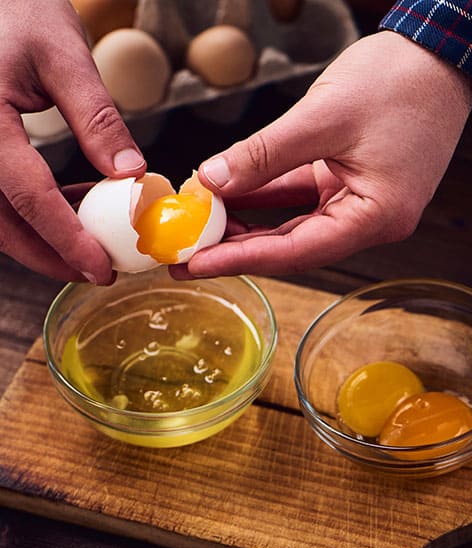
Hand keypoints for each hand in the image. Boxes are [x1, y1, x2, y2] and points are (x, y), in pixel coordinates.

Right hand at [0, 0, 145, 283]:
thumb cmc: (18, 11)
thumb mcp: (64, 58)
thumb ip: (97, 120)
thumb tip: (134, 176)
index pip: (27, 198)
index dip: (67, 240)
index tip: (101, 269)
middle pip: (1, 222)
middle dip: (50, 254)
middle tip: (97, 272)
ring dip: (40, 236)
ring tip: (90, 244)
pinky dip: (29, 208)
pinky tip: (69, 204)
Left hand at [172, 31, 471, 278]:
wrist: (441, 56)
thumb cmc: (400, 82)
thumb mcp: (323, 117)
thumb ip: (264, 155)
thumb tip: (211, 181)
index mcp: (377, 217)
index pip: (298, 251)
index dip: (241, 259)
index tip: (194, 264)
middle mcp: (373, 220)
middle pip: (295, 245)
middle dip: (239, 247)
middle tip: (186, 252)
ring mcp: (365, 202)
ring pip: (297, 223)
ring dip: (251, 223)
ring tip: (201, 223)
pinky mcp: (355, 181)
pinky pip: (305, 197)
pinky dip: (269, 196)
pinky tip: (230, 194)